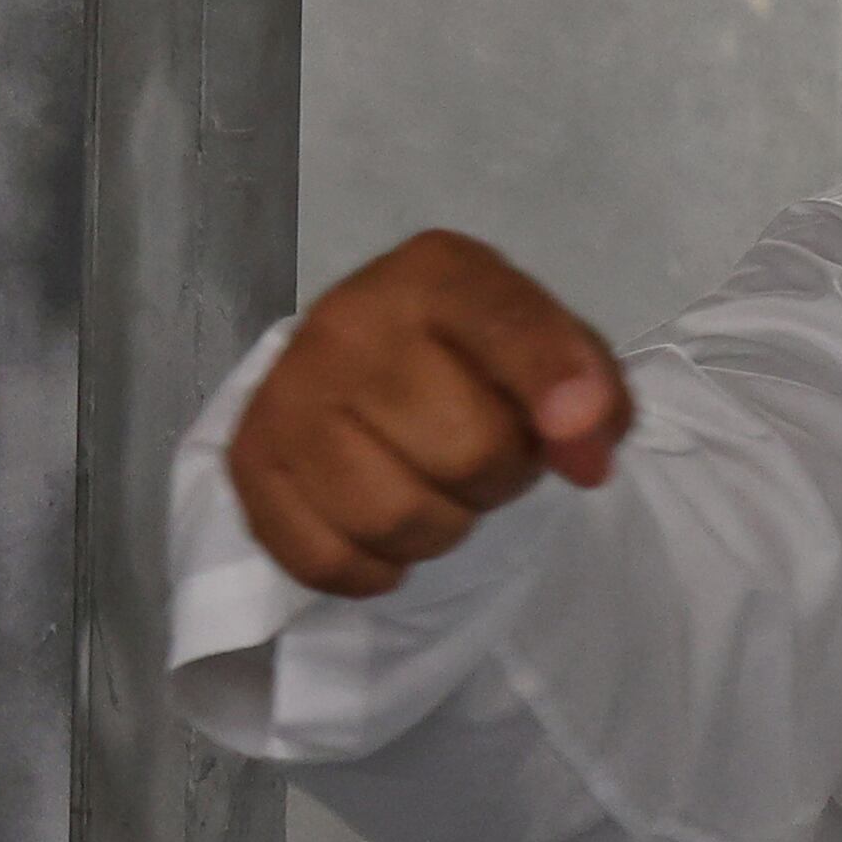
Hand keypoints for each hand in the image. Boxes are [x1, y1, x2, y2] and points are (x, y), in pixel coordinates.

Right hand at [224, 232, 631, 598]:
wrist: (359, 356)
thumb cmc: (472, 353)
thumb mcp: (551, 343)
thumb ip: (593, 390)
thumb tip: (586, 461)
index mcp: (438, 273)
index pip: (508, 329)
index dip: (557, 391)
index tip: (585, 448)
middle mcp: (347, 322)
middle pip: (467, 452)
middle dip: (503, 477)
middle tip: (490, 459)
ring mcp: (286, 393)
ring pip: (395, 517)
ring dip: (442, 528)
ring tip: (438, 488)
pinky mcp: (249, 460)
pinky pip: (325, 559)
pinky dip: (374, 568)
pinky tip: (385, 531)